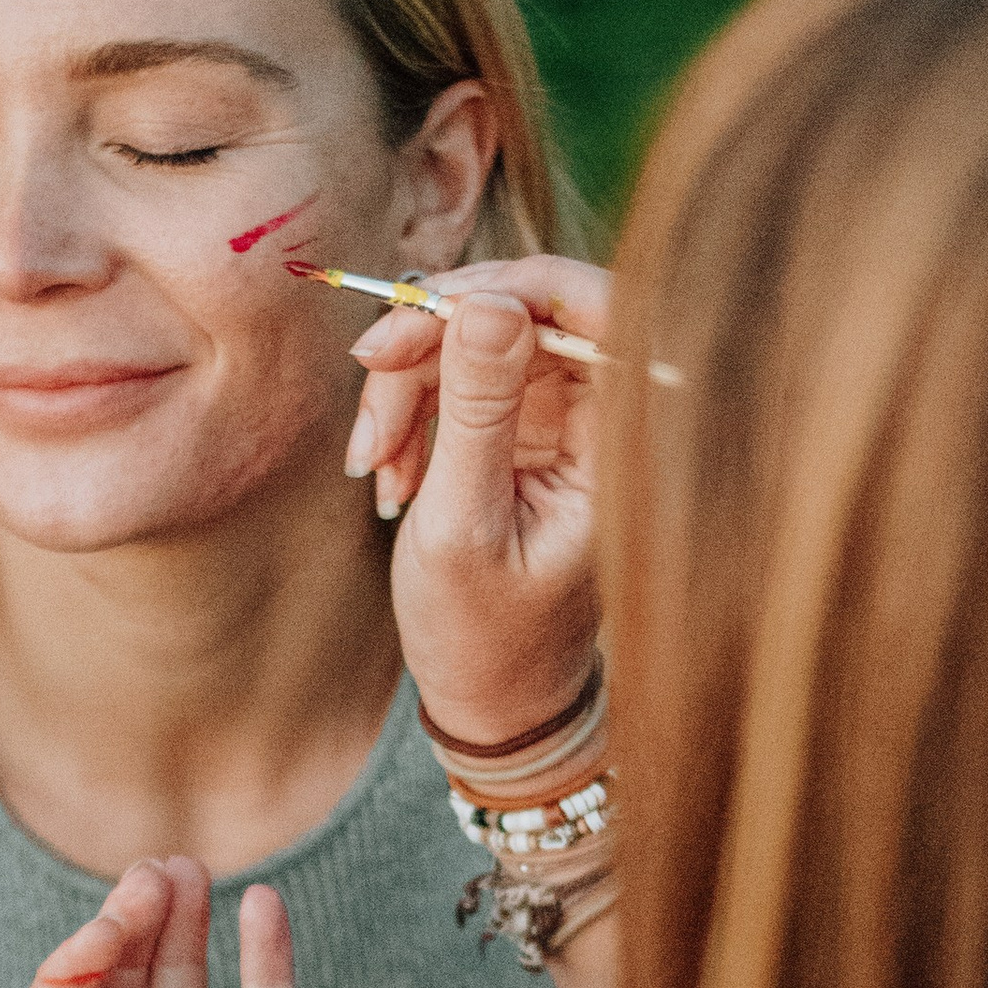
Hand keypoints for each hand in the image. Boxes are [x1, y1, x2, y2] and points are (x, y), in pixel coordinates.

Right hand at [356, 256, 607, 750]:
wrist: (491, 700)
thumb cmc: (486, 636)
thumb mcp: (465, 524)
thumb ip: (479, 410)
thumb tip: (489, 302)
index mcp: (620, 443)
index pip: (594, 308)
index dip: (511, 286)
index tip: (425, 304)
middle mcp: (600, 417)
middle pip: (520, 314)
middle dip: (435, 335)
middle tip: (367, 365)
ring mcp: (559, 419)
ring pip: (476, 341)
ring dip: (407, 385)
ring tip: (373, 462)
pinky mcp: (519, 428)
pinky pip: (457, 378)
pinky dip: (410, 414)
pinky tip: (387, 472)